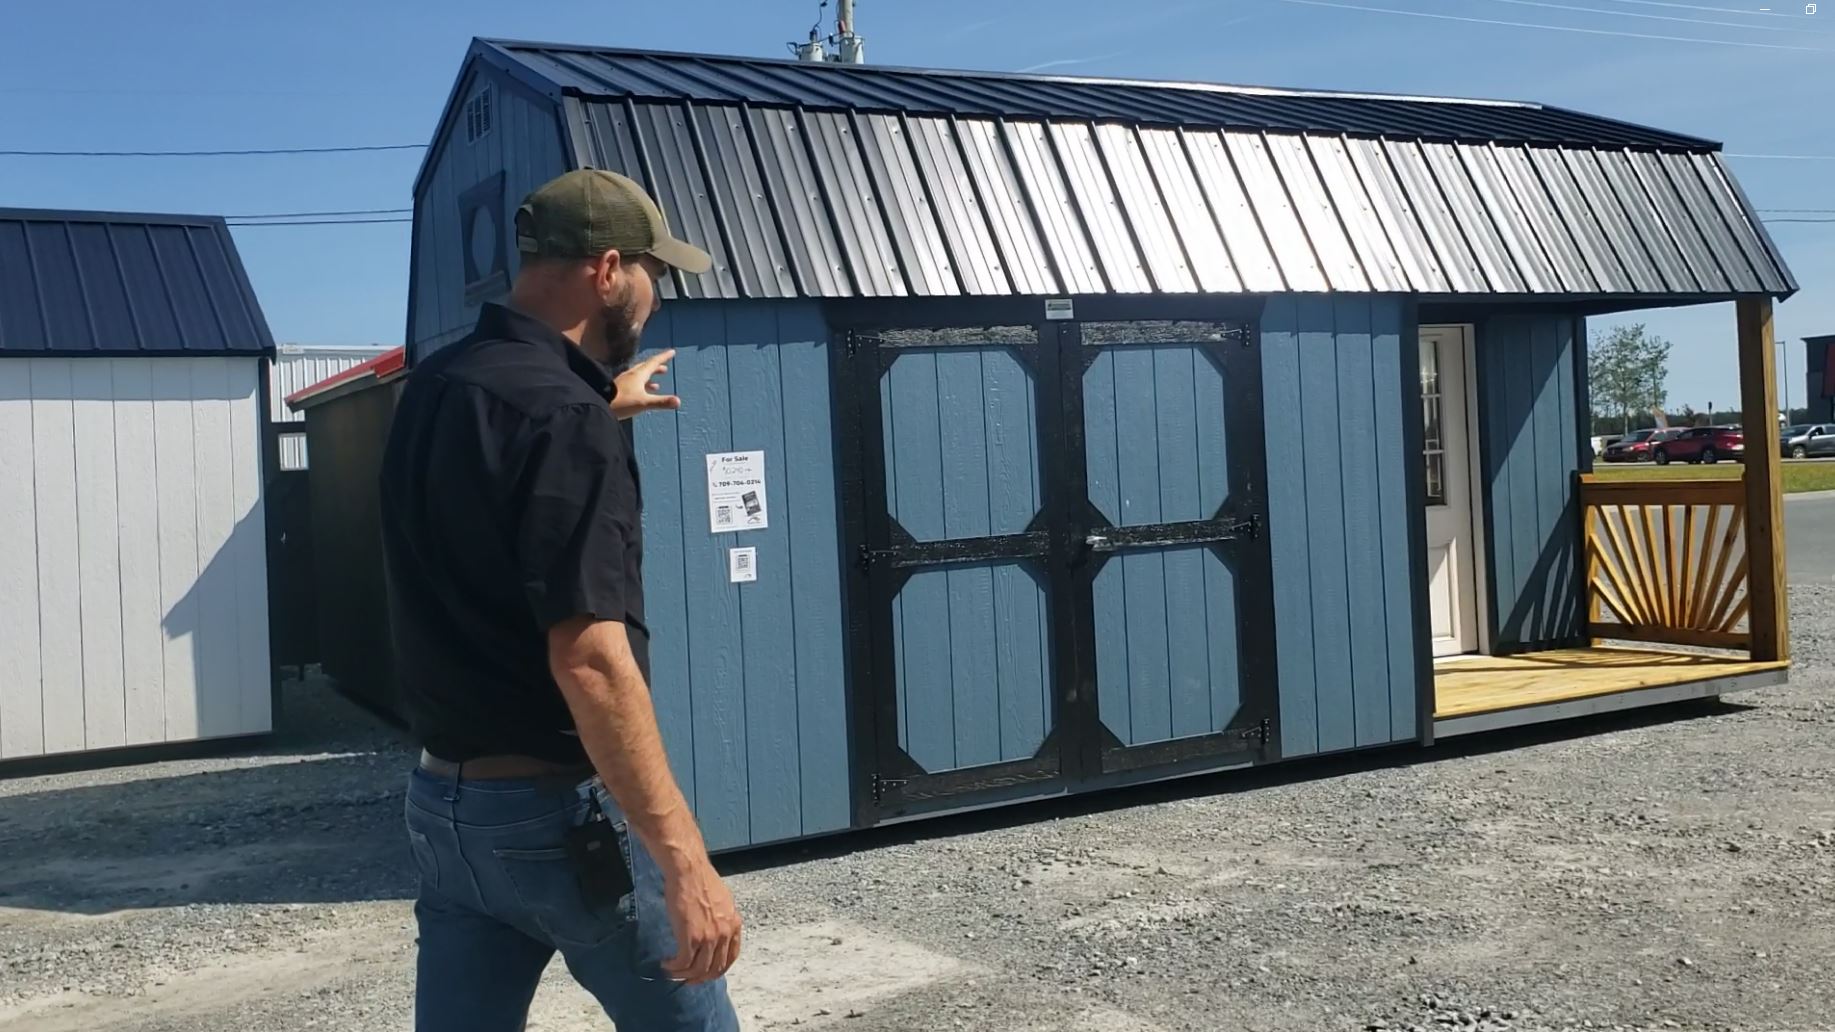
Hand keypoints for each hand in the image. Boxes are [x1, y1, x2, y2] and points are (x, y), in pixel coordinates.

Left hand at [612, 349, 680, 419]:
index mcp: (638, 375)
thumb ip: (661, 402)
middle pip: (646, 367)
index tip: (672, 351)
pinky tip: (644, 392)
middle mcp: (631, 375)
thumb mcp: (643, 403)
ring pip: (639, 375)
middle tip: (665, 367)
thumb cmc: (622, 403)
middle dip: (656, 367)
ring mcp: (624, 381)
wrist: (599, 406)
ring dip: (649, 376)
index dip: (663, 357)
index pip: (653, 362)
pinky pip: (634, 383)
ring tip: (658, 382)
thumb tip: (678, 401)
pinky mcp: (618, 388)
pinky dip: (642, 385)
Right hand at [660, 859, 742, 983]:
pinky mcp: (691, 937)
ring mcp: (709, 937)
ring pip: (698, 970)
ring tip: (672, 971)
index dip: (716, 970)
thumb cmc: (700, 880)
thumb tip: (714, 932)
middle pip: (715, 969)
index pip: (730, 958)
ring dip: (683, 975)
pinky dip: (674, 967)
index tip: (705, 973)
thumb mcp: (721, 901)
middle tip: (686, 980)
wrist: (688, 870)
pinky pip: (683, 963)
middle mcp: (725, 934)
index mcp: (734, 925)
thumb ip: (721, 919)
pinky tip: (666, 964)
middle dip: (700, 978)